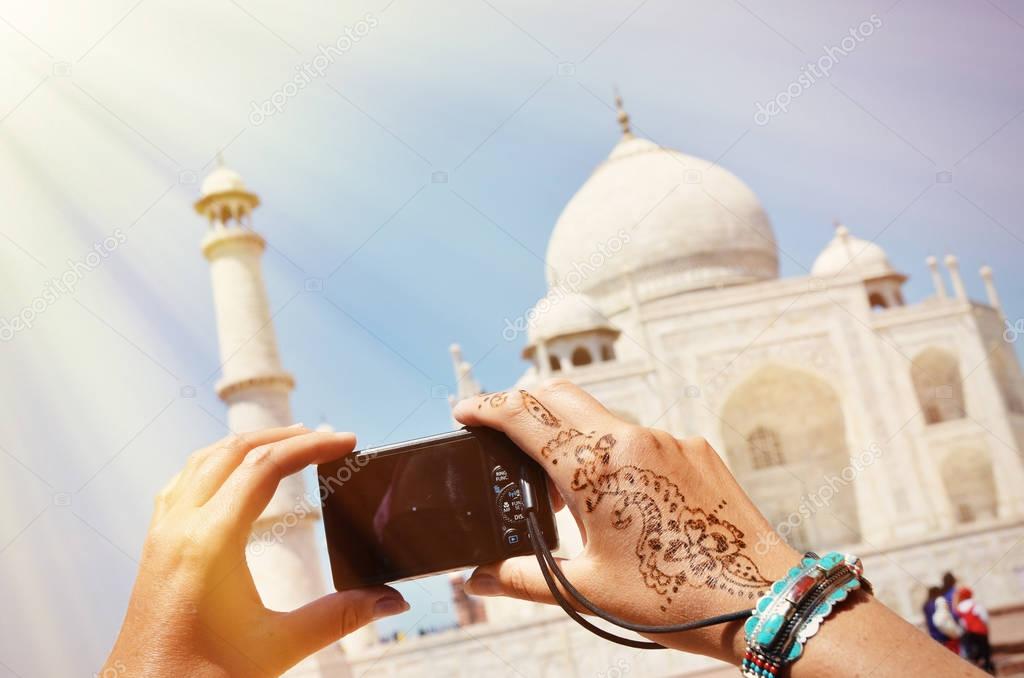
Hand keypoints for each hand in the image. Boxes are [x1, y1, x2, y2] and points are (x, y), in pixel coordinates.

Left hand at [102, 426, 408, 677]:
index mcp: (210, 543)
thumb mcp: (279, 648)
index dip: (311, 448)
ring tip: (289, 445)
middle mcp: (180, 528)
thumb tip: (391, 600)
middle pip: (233, 451)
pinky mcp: (155, 548)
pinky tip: (234, 477)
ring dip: (248, 444)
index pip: (265, 467)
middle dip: (284, 437)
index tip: (346, 441)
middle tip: (327, 438)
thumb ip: (340, 617)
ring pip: (203, 460)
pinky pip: (183, 483)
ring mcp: (161, 535)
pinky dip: (216, 463)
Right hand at [453, 380, 799, 662]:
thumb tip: (477, 581)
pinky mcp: (694, 448)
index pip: (524, 415)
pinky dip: (613, 450)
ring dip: (570, 432)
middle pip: (559, 395)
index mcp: (593, 469)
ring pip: (601, 415)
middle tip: (501, 429)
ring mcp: (667, 438)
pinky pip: (640, 435)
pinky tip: (618, 493)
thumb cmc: (672, 599)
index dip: (485, 407)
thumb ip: (523, 578)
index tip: (463, 411)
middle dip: (523, 403)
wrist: (760, 599)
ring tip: (562, 482)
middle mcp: (629, 439)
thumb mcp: (587, 589)